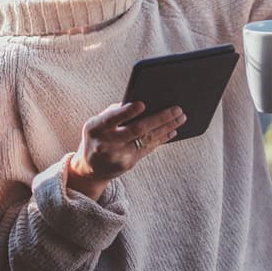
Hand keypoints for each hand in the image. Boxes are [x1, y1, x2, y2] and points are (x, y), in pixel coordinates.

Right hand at [67, 101, 186, 198]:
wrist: (90, 168)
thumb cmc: (98, 137)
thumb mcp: (97, 123)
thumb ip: (114, 113)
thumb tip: (141, 102)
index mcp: (96, 128)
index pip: (112, 118)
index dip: (127, 112)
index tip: (142, 104)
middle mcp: (106, 143)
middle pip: (137, 130)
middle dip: (160, 118)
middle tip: (177, 109)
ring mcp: (118, 155)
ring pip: (147, 139)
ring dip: (167, 128)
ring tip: (181, 118)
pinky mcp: (128, 164)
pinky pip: (148, 148)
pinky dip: (161, 138)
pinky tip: (172, 130)